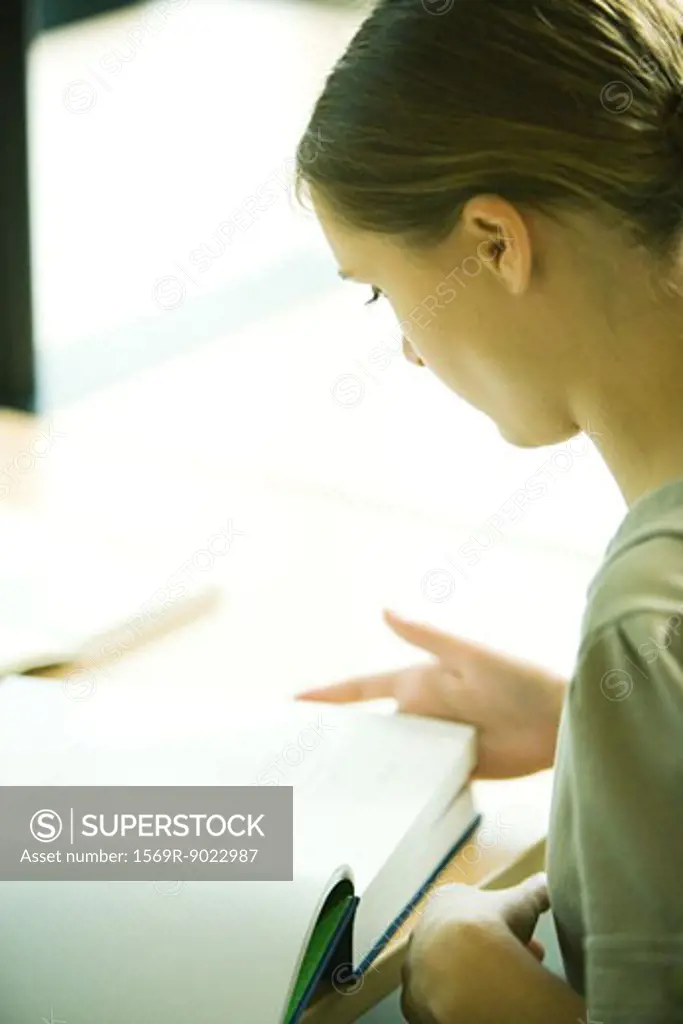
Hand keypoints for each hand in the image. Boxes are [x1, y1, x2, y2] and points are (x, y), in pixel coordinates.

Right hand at [296, 610, 565, 778]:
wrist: (562, 720)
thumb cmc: (518, 677)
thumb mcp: (470, 655)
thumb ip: (428, 637)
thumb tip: (385, 608)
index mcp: (418, 683)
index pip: (362, 689)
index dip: (328, 695)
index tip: (292, 703)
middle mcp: (423, 713)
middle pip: (371, 729)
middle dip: (337, 740)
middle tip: (299, 762)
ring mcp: (439, 742)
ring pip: (393, 758)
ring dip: (367, 770)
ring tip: (329, 793)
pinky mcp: (459, 768)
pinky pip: (422, 780)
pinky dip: (402, 790)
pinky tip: (380, 810)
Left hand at [400, 874, 549, 1023]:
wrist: (461, 970)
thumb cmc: (488, 926)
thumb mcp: (521, 901)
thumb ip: (534, 891)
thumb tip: (548, 880)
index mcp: (446, 900)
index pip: (476, 910)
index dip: (505, 924)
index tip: (526, 938)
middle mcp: (425, 928)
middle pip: (463, 940)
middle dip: (494, 950)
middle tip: (519, 963)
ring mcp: (416, 963)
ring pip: (450, 970)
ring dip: (475, 975)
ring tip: (502, 987)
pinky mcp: (414, 996)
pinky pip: (439, 997)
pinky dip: (458, 998)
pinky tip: (478, 1003)